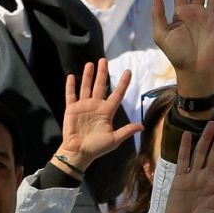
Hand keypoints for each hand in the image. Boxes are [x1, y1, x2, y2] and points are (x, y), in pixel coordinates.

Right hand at [57, 57, 141, 172]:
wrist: (79, 152)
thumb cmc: (97, 147)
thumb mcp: (114, 139)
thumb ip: (126, 131)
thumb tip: (142, 126)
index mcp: (107, 112)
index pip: (117, 94)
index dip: (123, 83)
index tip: (128, 72)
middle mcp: (96, 106)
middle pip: (101, 86)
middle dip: (102, 73)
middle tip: (104, 60)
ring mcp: (83, 106)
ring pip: (86, 87)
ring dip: (88, 75)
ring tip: (90, 64)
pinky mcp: (72, 109)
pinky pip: (71, 95)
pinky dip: (71, 86)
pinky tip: (72, 76)